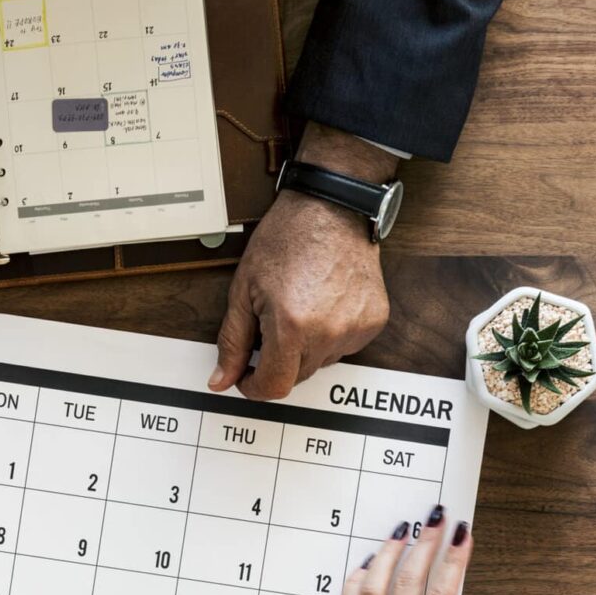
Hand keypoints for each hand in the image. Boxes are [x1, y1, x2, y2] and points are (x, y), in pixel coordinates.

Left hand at [209, 124, 395, 399]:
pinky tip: (320, 306)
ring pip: (320, 363)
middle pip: (296, 377)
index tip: (247, 376)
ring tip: (297, 309)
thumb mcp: (243, 291)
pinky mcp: (374, 321)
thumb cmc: (287, 238)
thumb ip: (232, 341)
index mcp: (292, 325)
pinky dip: (329, 336)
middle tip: (269, 328)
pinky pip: (344, 347)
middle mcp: (329, 331)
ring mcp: (356, 327)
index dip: (254, 387)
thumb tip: (221, 380)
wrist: (331, 207)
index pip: (274, 387)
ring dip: (303, 349)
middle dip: (276, 362)